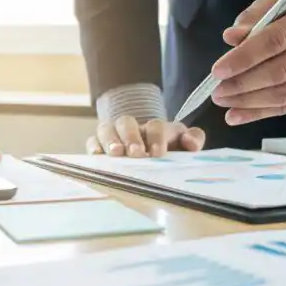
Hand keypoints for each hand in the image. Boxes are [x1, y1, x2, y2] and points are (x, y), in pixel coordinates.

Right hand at [86, 117, 205, 157]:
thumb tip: (190, 142)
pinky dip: (93, 147)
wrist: (151, 163)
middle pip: (126, 122)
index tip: (158, 153)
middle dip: (131, 137)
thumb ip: (194, 141)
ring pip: (106, 129)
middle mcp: (133, 129)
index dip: (156, 137)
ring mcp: (114, 137)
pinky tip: (98, 156)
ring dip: (110, 140)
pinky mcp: (99, 147)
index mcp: (156, 129)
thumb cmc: (169, 155)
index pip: (155, 125)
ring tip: (116, 154)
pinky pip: (92, 142)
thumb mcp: (185, 148)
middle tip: (136, 154)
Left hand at [210, 0, 285, 125]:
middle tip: (216, 91)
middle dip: (243, 84)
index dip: (245, 57)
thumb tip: (230, 38)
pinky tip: (237, 114)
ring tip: (224, 103)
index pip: (276, 40)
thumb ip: (253, 19)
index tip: (217, 70)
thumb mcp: (277, 4)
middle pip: (281, 71)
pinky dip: (261, 113)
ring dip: (250, 102)